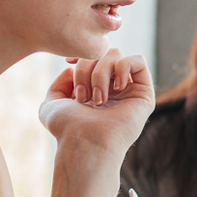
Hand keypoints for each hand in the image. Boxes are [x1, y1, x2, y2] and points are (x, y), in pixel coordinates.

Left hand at [40, 49, 154, 156]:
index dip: (81, 55)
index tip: (69, 63)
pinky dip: (123, 67)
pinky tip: (116, 87)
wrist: (83, 142)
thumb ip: (59, 84)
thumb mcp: (51, 104)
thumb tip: (74, 68)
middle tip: (82, 96)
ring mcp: (128, 91)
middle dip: (86, 69)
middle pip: (101, 53)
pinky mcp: (144, 94)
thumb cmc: (67, 129)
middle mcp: (112, 89)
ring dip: (100, 72)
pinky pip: (139, 61)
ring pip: (116, 55)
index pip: (92, 58)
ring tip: (97, 99)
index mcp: (93, 90)